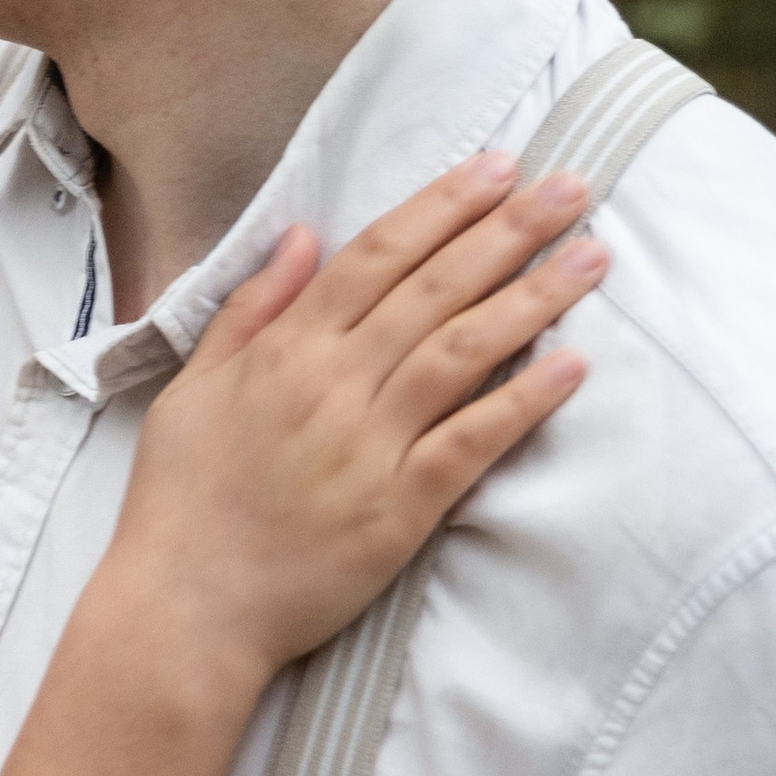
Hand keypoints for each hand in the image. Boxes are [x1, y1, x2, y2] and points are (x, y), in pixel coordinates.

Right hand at [109, 155, 604, 693]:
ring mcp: (371, 445)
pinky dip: (523, 401)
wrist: (187, 609)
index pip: (378, 255)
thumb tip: (302, 236)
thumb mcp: (194, 387)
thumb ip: (250, 310)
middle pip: (435, 288)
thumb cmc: (183, 499)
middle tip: (571, 187)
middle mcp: (333, 384)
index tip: (497, 166)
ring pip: (463, 351)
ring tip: (592, 257)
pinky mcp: (401, 509)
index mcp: (285, 350)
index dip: (443, 206)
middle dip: (508, 230)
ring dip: (533, 298)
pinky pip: (472, 443)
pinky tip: (571, 363)